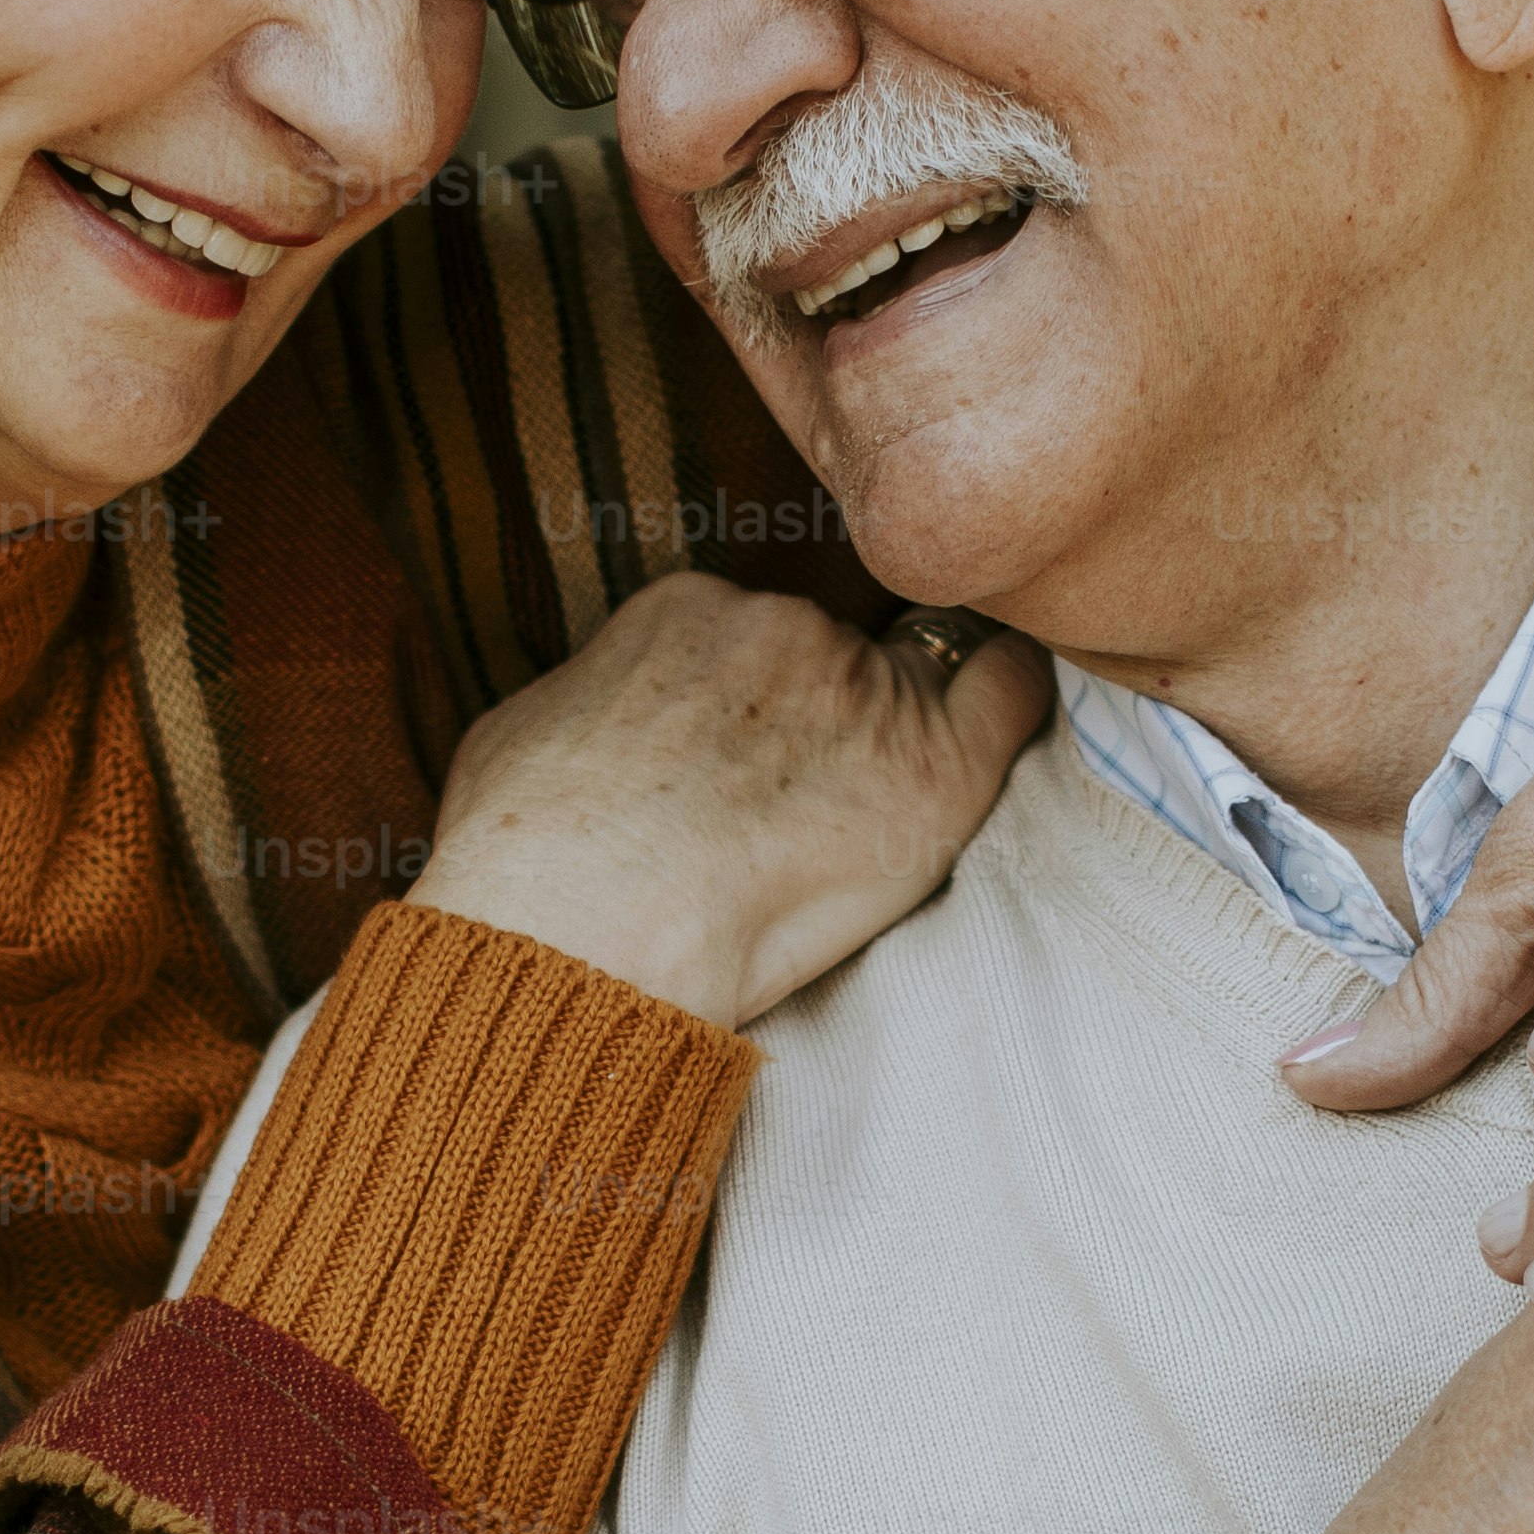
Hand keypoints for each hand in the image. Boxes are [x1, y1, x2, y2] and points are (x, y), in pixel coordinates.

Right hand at [409, 574, 1053, 1030]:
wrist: (575, 925)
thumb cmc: (521, 858)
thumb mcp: (523, 733)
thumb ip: (596, 697)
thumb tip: (607, 710)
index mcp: (684, 608)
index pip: (751, 638)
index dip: (752, 707)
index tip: (740, 770)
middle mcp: (782, 625)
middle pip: (830, 658)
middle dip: (818, 725)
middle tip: (788, 816)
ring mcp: (860, 688)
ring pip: (908, 687)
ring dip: (887, 748)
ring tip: (836, 838)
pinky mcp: (934, 766)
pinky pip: (1012, 692)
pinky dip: (1009, 705)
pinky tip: (991, 738)